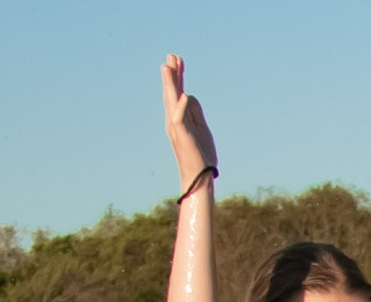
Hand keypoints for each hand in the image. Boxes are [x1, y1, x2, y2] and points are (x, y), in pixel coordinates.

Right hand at [161, 56, 217, 188]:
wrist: (200, 177)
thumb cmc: (201, 155)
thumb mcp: (201, 128)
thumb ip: (196, 112)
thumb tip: (188, 95)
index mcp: (179, 118)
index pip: (177, 92)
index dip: (179, 76)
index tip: (179, 60)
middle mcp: (174, 120)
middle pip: (172, 93)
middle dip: (172, 74)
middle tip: (171, 56)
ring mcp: (176, 128)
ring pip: (171, 101)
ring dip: (171, 84)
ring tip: (169, 67)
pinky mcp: (182, 136)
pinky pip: (179, 119)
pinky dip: (181, 107)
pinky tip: (184, 95)